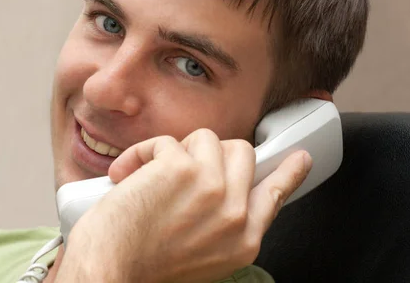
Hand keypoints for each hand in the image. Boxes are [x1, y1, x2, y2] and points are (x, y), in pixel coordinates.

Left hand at [56, 128, 311, 282]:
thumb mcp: (200, 257)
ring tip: (149, 178)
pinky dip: (141, 154)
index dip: (289, 172)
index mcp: (242, 241)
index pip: (275, 196)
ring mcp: (212, 187)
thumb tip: (220, 189)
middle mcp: (234, 214)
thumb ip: (220, 224)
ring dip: (175, 153)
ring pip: (206, 139)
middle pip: (242, 154)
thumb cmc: (141, 268)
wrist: (107, 275)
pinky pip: (167, 141)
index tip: (301, 158)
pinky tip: (124, 176)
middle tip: (181, 170)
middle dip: (210, 154)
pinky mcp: (181, 167)